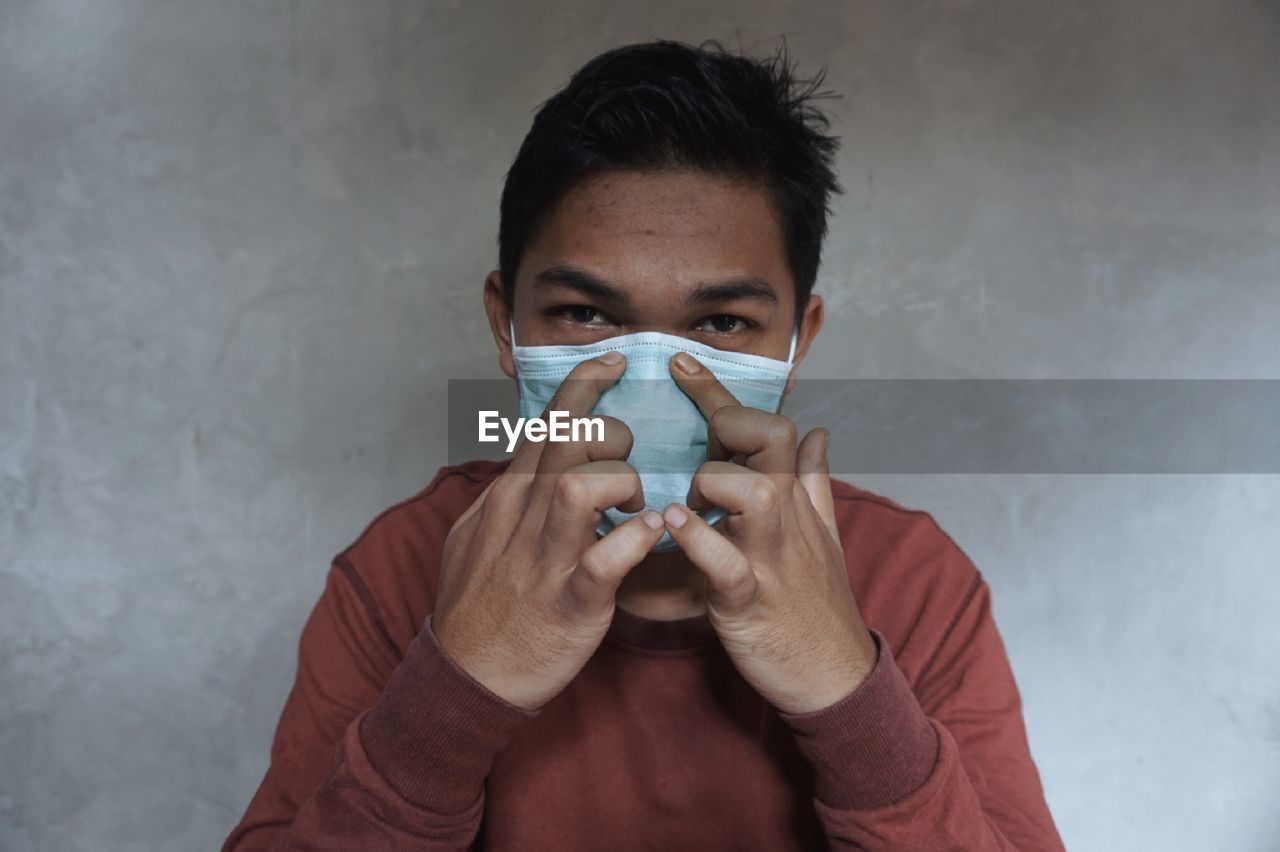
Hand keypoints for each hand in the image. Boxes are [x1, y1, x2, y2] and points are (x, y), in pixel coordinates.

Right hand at [432, 352, 665, 708]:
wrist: (467, 677)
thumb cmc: (475, 608)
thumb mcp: (473, 538)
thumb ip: (502, 499)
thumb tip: (519, 469)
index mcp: (508, 498)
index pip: (547, 423)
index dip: (583, 384)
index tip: (614, 360)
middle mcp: (525, 517)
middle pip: (569, 441)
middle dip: (611, 433)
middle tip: (629, 462)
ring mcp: (546, 558)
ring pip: (581, 485)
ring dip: (622, 483)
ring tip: (637, 505)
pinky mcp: (572, 602)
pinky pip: (606, 559)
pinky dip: (635, 541)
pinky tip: (652, 536)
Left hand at [662, 352, 878, 713]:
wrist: (834, 674)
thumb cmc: (818, 602)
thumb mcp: (822, 535)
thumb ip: (815, 480)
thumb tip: (819, 431)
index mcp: (794, 497)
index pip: (768, 426)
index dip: (720, 394)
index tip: (680, 364)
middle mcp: (786, 517)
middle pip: (769, 440)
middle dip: (728, 421)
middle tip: (695, 439)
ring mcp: (772, 557)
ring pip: (754, 491)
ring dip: (714, 482)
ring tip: (688, 501)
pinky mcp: (750, 601)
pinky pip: (727, 562)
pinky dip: (700, 541)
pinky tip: (673, 525)